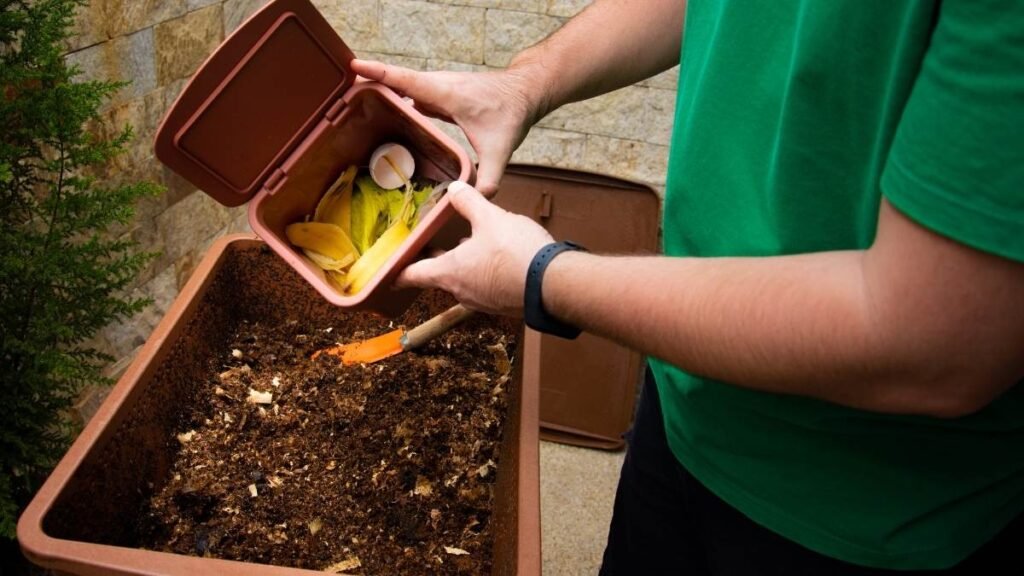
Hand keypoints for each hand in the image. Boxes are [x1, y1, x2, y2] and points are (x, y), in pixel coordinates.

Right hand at [350, 59, 543, 194]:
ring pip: (403, 86)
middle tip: (343, 96)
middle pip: (396, 81)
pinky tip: (387, 115)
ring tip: (355, 104)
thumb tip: (478, 198)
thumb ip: (490, 176)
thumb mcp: (500, 148)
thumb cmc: (511, 112)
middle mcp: (436, 85)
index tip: (353, 67)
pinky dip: (397, 99)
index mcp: (443, 93)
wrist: (524, 92)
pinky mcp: (439, 93)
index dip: (378, 72)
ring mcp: (437, 88)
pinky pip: (411, 94)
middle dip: (370, 83)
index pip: (403, 79)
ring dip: (382, 91)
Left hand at [395, 182, 553, 315]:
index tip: (389, 272)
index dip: (399, 271)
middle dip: (438, 260)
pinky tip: (500, 256)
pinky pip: (487, 286)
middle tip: (435, 245)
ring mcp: (483, 301)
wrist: (553, 284)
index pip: (413, 275)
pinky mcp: (503, 303)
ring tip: (472, 243)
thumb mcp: (490, 218)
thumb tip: (455, 188)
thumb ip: (469, 202)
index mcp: (450, 272)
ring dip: (465, 264)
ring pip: (465, 280)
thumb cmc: (516, 253)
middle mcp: (462, 291)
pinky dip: (486, 272)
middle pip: (441, 276)